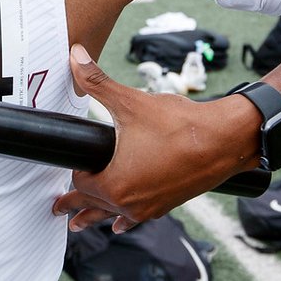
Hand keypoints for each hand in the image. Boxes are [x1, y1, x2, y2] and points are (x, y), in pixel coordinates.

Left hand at [52, 45, 253, 233]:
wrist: (224, 140)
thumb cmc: (180, 125)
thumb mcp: (131, 101)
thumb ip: (97, 81)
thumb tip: (75, 57)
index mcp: (116, 184)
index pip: (80, 184)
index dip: (73, 172)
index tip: (70, 164)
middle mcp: (130, 203)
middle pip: (93, 205)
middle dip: (74, 203)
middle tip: (55, 209)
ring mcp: (150, 207)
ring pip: (113, 215)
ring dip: (96, 215)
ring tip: (78, 223)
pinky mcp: (167, 205)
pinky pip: (138, 218)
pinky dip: (125, 218)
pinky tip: (121, 223)